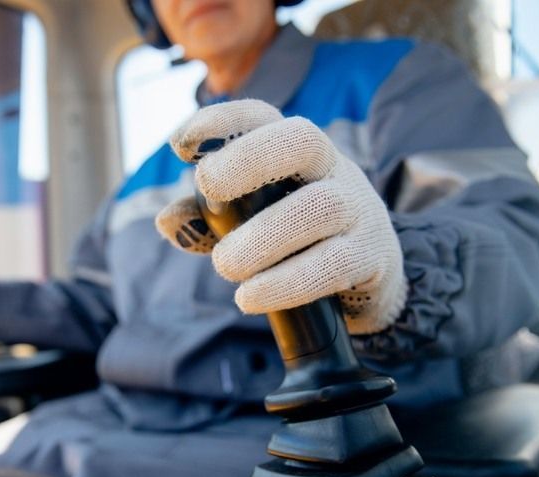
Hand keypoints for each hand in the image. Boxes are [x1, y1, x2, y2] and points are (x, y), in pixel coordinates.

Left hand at [156, 99, 405, 334]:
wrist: (371, 276)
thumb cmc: (300, 238)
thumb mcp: (254, 220)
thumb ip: (210, 218)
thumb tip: (166, 220)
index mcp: (297, 152)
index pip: (263, 117)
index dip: (221, 121)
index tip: (180, 145)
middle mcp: (332, 169)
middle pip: (301, 140)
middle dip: (249, 157)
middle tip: (207, 184)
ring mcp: (357, 209)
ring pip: (318, 208)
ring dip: (263, 237)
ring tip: (225, 266)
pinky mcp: (370, 256)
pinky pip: (333, 264)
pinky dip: (287, 283)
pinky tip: (249, 297)